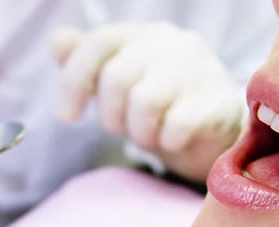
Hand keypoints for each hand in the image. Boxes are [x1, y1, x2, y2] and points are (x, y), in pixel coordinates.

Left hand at [53, 23, 245, 181]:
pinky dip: (166, 141)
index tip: (65, 117)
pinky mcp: (220, 102)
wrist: (212, 133)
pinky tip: (172, 140)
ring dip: (139, 131)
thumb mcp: (116, 88)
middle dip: (111, 115)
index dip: (74, 81)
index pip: (99, 42)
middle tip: (123, 129)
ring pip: (146, 101)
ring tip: (149, 136)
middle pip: (118, 77)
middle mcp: (174, 43)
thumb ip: (87, 63)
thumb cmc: (158, 108)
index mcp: (144, 34)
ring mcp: (202, 69)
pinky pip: (177, 124)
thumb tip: (58, 40)